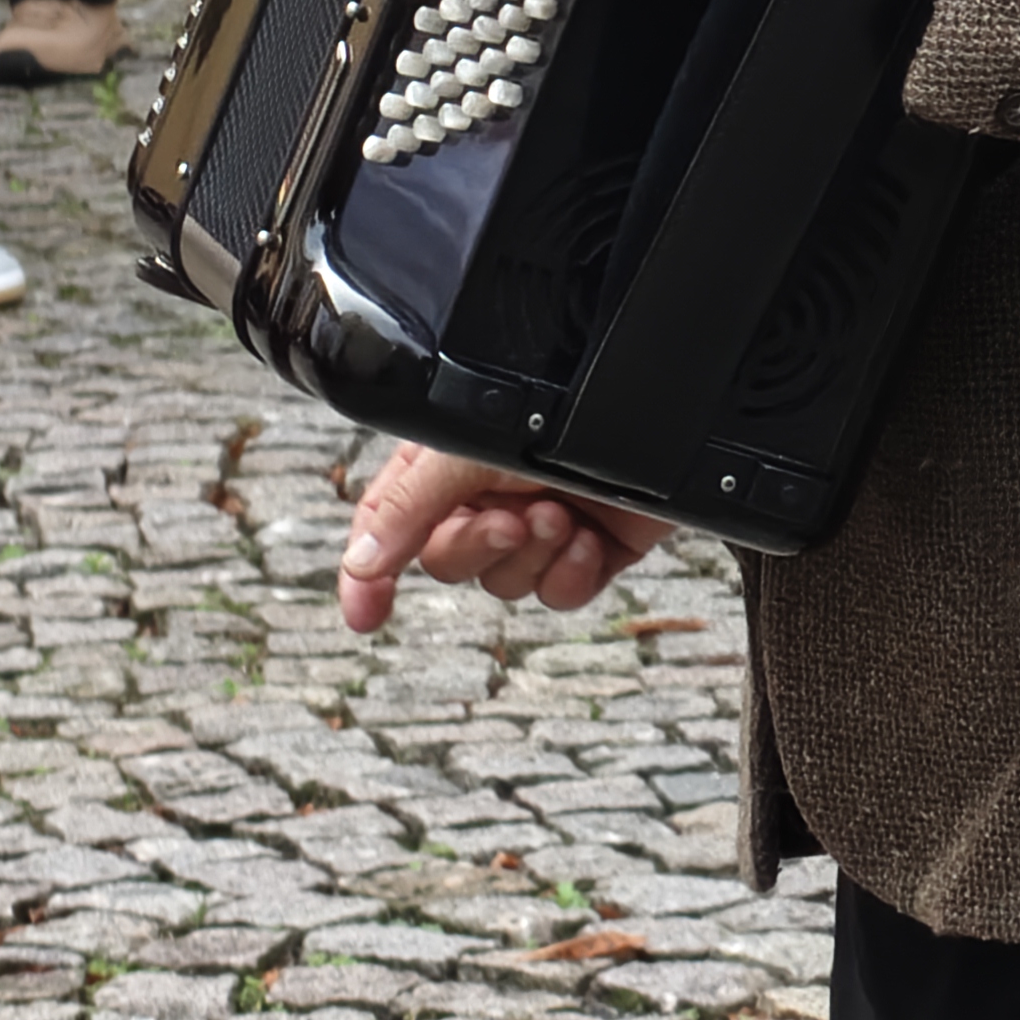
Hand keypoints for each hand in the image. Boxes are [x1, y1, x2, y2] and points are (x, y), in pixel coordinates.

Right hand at [337, 438, 670, 633]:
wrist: (660, 410)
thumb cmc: (561, 403)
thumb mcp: (466, 447)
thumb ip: (408, 506)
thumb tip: (360, 562)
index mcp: (448, 461)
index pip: (390, 523)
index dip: (369, 572)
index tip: (366, 617)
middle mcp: (491, 493)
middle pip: (453, 561)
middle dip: (482, 546)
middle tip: (516, 519)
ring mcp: (543, 521)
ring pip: (508, 582)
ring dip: (534, 555)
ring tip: (564, 513)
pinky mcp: (593, 546)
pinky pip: (560, 593)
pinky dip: (571, 574)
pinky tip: (589, 538)